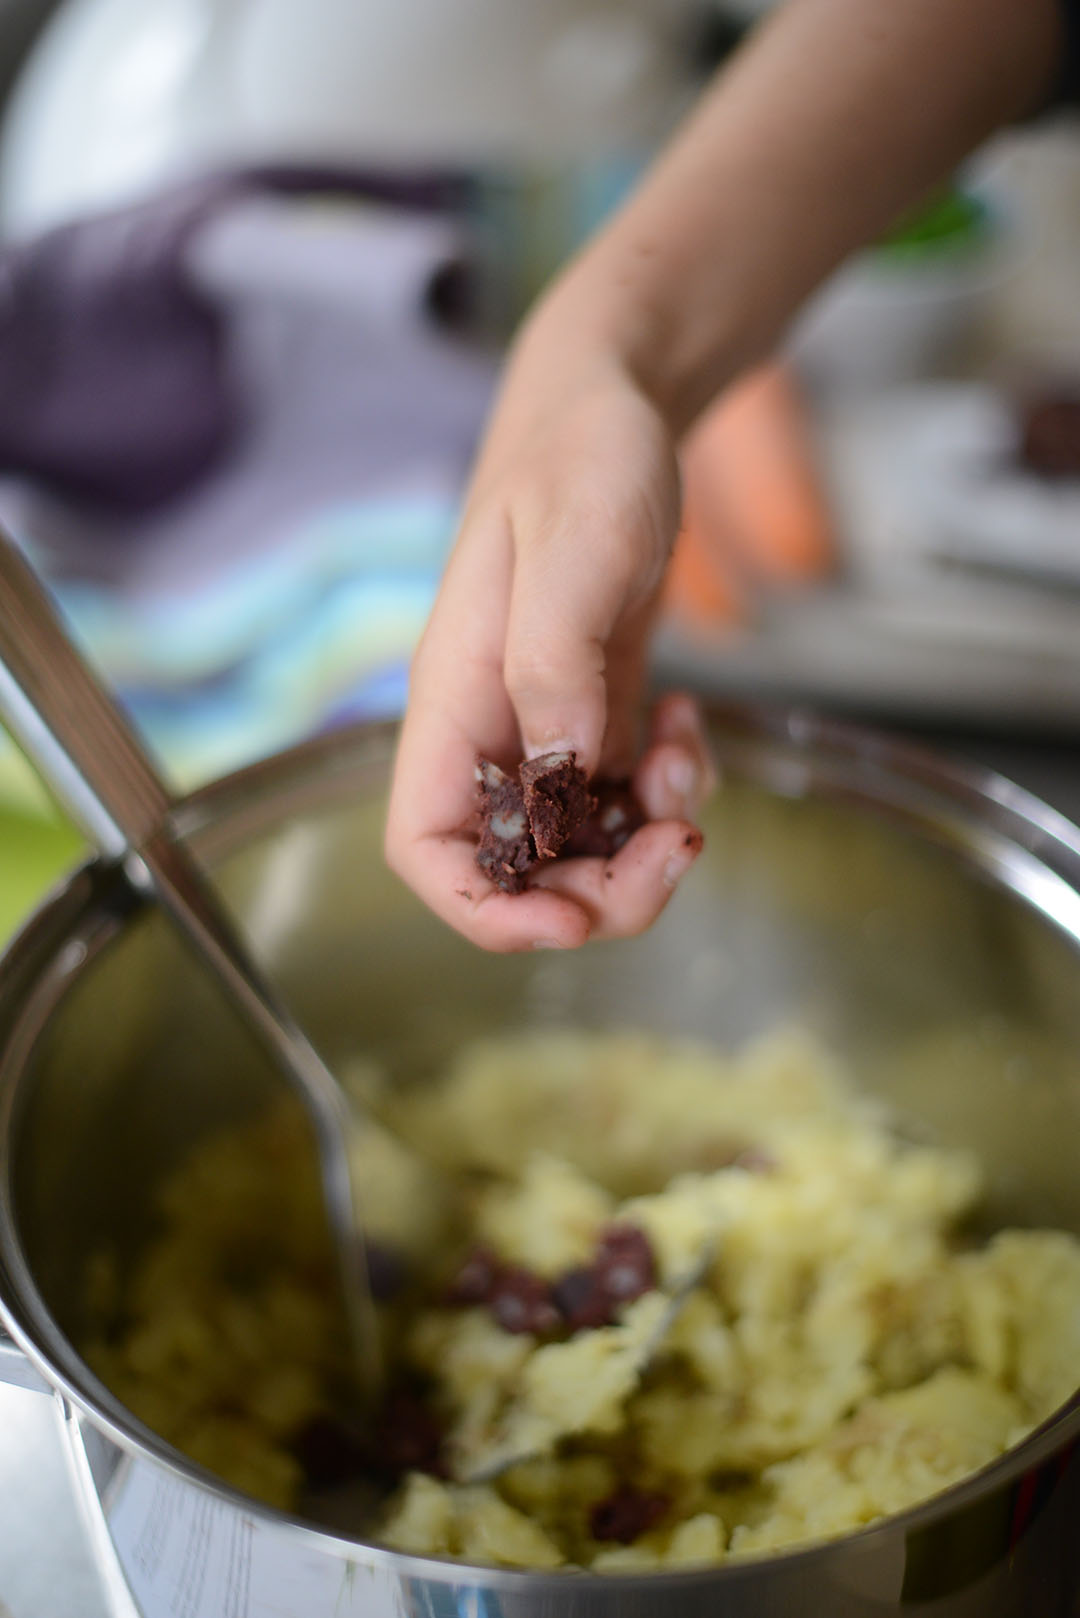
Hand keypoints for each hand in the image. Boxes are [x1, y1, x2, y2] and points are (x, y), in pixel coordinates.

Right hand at [385, 344, 712, 950]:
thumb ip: (555, 661)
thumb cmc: (581, 456)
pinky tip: (683, 720)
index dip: (486, 909)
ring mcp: (543, 729)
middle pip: (518, 872)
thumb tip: (560, 772)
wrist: (615, 407)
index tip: (569, 921)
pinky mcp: (591, 716)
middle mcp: (491, 731)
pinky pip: (625, 798)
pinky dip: (668, 787)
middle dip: (602, 889)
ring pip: (581, 848)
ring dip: (647, 839)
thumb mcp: (574, 547)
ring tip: (684, 753)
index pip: (427, 846)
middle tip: (677, 846)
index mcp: (453, 699)